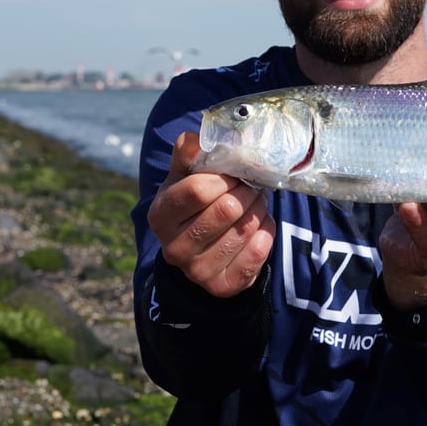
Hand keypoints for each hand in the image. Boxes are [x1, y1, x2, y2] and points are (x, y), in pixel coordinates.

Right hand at [146, 132, 275, 296]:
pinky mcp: (223, 286)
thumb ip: (189, 152)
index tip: (232, 173)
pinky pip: (259, 251)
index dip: (224, 176)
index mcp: (160, 215)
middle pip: (227, 208)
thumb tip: (197, 139)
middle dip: (246, 191)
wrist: (202, 251)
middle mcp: (173, 248)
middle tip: (249, 187)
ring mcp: (197, 271)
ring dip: (258, 209)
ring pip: (246, 228)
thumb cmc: (195, 203)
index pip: (198, 189)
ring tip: (253, 204)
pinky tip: (258, 225)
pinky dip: (266, 231)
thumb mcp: (185, 175)